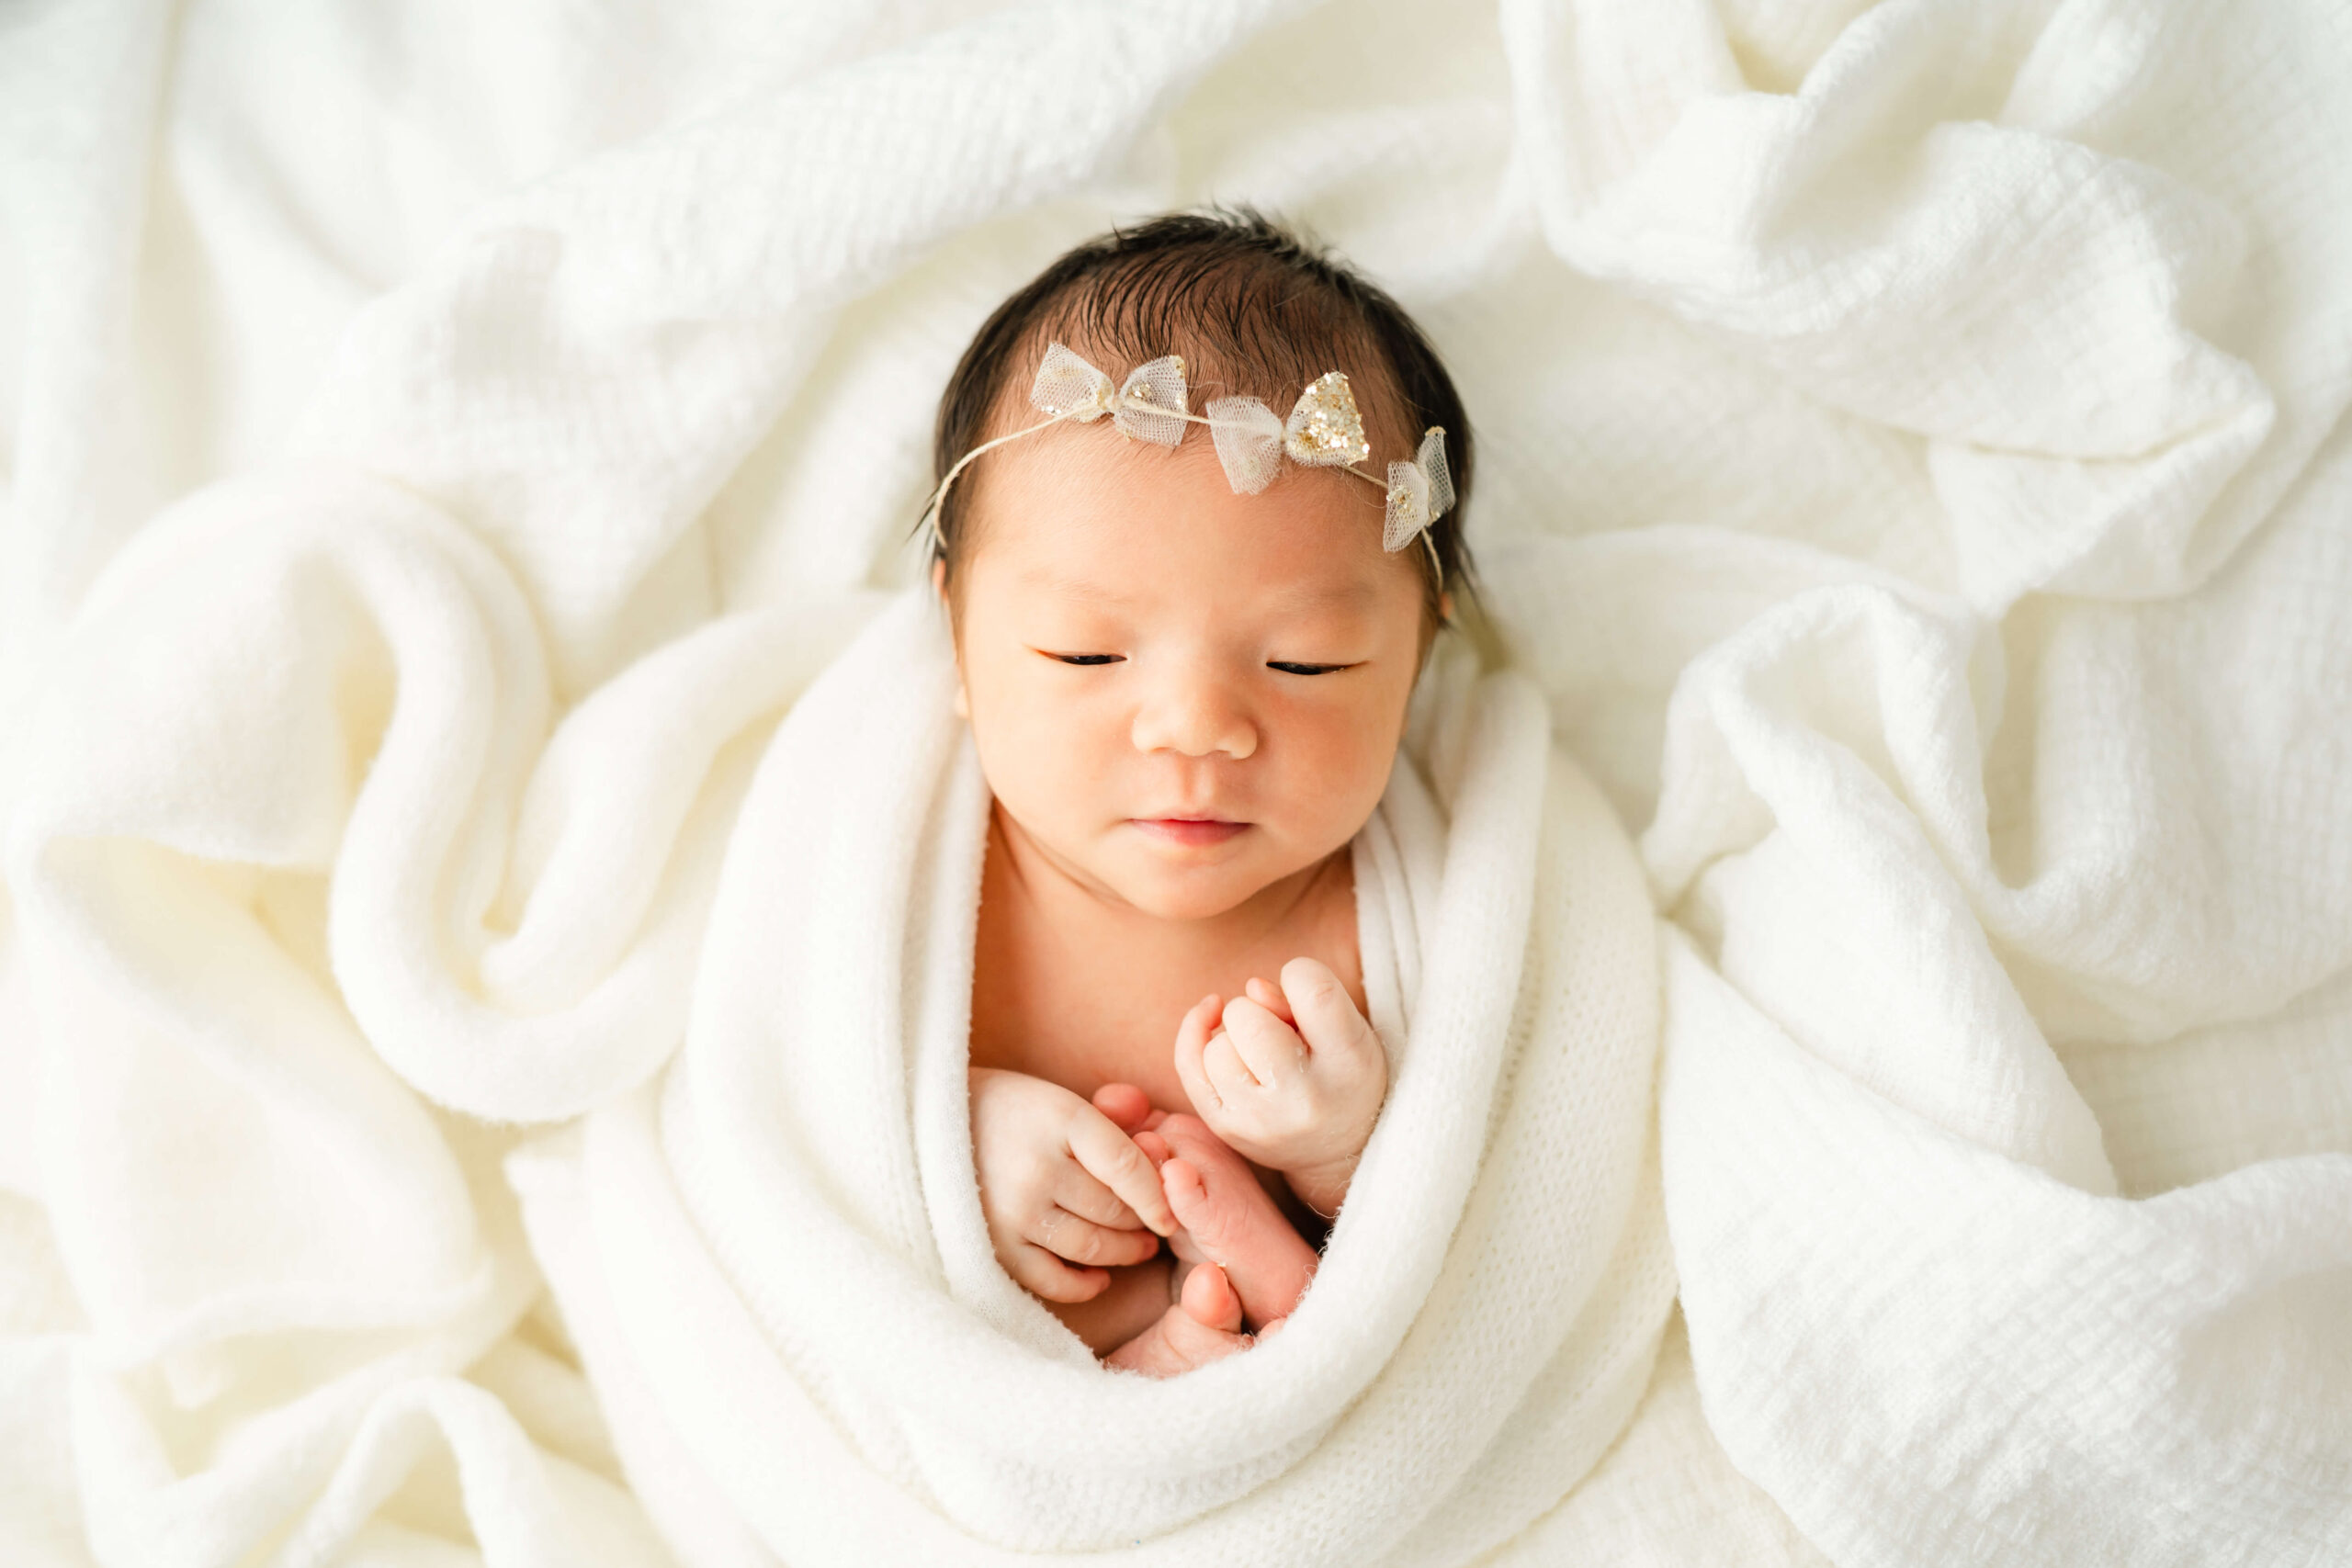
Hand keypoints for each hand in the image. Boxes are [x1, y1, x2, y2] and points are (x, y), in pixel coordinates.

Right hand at [969, 1067, 1177, 1303]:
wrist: (925, 1125)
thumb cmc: (1007, 1111)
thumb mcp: (1058, 1100)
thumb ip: (1111, 1122)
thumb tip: (1159, 1149)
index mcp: (1060, 1119)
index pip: (1128, 1166)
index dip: (1159, 1196)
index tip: (1172, 1214)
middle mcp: (1038, 1167)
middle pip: (1114, 1210)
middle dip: (1143, 1223)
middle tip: (1154, 1226)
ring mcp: (1013, 1211)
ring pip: (1092, 1247)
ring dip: (1124, 1253)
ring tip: (1138, 1247)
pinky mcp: (994, 1246)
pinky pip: (1053, 1280)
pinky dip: (1084, 1285)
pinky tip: (1100, 1277)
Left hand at [1172, 957, 1386, 1213]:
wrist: (1340, 1147)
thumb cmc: (1343, 1072)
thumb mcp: (1347, 1028)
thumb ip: (1306, 996)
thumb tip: (1251, 988)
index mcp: (1349, 1064)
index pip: (1315, 992)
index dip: (1301, 976)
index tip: (1305, 993)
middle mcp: (1303, 1099)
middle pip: (1247, 1020)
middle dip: (1254, 1011)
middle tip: (1278, 1030)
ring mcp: (1259, 1120)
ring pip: (1216, 1047)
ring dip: (1230, 1036)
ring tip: (1259, 1051)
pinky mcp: (1226, 1128)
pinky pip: (1189, 1067)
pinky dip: (1194, 1036)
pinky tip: (1211, 1023)